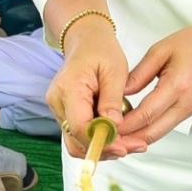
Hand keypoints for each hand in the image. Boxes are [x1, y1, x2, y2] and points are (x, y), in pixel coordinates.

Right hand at [48, 25, 132, 159]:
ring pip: (77, 142)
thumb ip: (112, 100)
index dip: (102, 141)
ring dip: (103, 148)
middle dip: (105, 149)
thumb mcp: (115, 71)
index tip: (125, 146)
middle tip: (133, 147)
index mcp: (69, 88)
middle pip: (76, 140)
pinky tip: (119, 137)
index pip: (80, 127)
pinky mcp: (65, 114)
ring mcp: (58, 109)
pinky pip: (79, 135)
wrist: (86, 41)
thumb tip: (114, 127)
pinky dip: (98, 140)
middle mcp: (58, 102)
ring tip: (130, 143)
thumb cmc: (101, 51)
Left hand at [115, 20, 191, 149]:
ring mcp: (188, 110)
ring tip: (113, 137)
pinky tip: (131, 129)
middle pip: (151, 133)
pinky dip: (146, 132)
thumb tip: (119, 93)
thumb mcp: (161, 50)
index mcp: (177, 86)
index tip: (105, 126)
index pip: (146, 114)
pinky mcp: (188, 112)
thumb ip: (139, 73)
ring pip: (157, 134)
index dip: (124, 124)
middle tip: (105, 139)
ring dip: (135, 139)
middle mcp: (184, 104)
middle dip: (126, 139)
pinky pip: (164, 128)